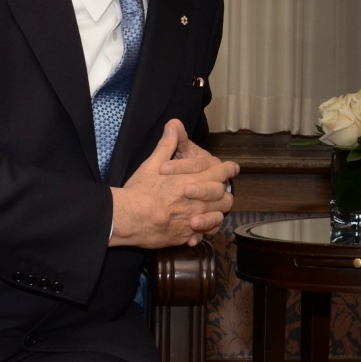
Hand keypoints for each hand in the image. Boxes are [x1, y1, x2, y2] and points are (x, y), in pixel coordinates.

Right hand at [109, 121, 239, 248]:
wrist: (127, 218)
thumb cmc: (139, 191)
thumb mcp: (152, 164)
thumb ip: (167, 145)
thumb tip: (174, 124)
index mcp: (193, 182)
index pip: (220, 174)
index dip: (228, 169)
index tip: (233, 168)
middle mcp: (198, 203)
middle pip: (224, 198)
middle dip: (224, 193)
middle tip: (222, 190)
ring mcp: (193, 221)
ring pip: (217, 218)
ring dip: (216, 213)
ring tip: (210, 210)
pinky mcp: (184, 237)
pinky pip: (202, 236)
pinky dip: (202, 232)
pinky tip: (195, 229)